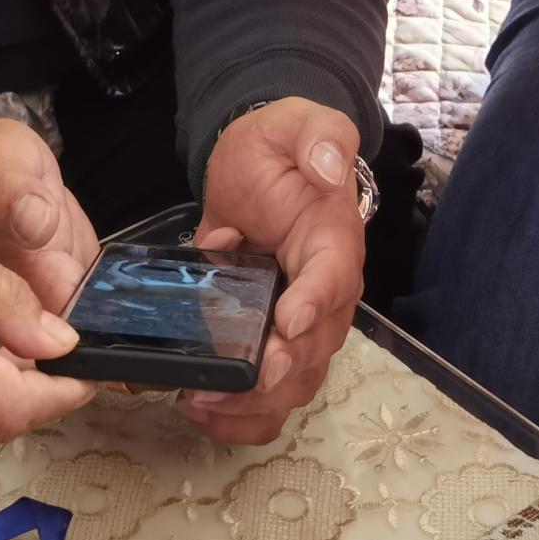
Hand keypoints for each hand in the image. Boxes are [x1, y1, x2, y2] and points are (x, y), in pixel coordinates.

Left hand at [187, 100, 366, 444]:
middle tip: (247, 376)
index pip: (334, 277)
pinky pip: (270, 396)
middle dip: (283, 369)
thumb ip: (321, 136)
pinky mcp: (270, 343)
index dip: (314, 303)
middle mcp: (324, 293)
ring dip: (257, 403)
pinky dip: (243, 416)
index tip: (288, 320)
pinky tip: (204, 412)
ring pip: (295, 383)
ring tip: (207, 400)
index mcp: (334, 242)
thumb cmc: (276, 148)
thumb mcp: (297, 123)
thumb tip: (329, 168)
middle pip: (316, 345)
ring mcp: (299, 325)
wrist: (253, 167)